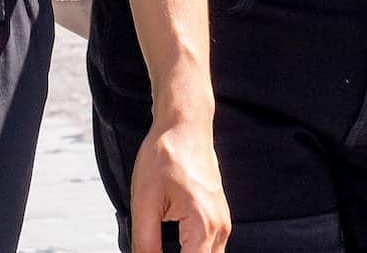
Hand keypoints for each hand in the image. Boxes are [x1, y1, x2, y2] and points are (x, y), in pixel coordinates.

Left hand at [129, 114, 229, 251]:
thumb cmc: (166, 153)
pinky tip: (175, 247)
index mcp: (202, 225)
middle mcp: (220, 228)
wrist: (185, 125)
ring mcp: (223, 223)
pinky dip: (194, 252)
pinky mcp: (219, 218)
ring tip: (161, 245)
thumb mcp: (144, 200)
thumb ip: (144, 241)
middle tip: (154, 248)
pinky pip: (211, 248)